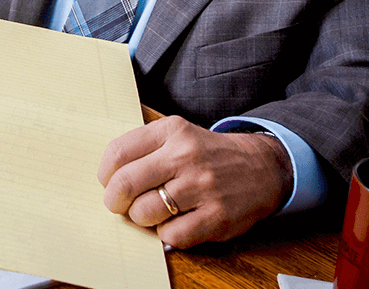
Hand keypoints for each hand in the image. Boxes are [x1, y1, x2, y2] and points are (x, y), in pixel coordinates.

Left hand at [97, 116, 292, 247]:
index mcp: (172, 132)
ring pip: (144, 212)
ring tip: (153, 211)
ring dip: (141, 218)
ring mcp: (203, 187)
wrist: (262, 168)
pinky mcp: (216, 216)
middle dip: (115, 201)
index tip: (110, 183)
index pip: (118, 153)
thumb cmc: (208, 155)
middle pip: (125, 185)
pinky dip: (166, 233)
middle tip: (120, 205)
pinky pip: (170, 235)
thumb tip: (107, 178)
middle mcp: (187, 156)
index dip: (105, 175)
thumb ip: (143, 148)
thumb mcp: (178, 135)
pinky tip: (175, 222)